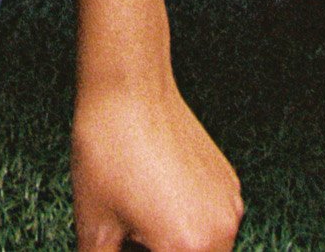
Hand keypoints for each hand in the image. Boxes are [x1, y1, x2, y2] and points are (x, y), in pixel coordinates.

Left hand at [72, 76, 240, 251]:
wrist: (128, 87)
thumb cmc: (108, 153)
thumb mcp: (94, 229)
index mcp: (189, 249)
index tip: (126, 246)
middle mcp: (221, 230)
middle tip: (128, 239)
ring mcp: (230, 204)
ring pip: (204, 250)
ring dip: (175, 246)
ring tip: (137, 221)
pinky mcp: (227, 181)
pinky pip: (211, 222)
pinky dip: (186, 225)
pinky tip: (153, 200)